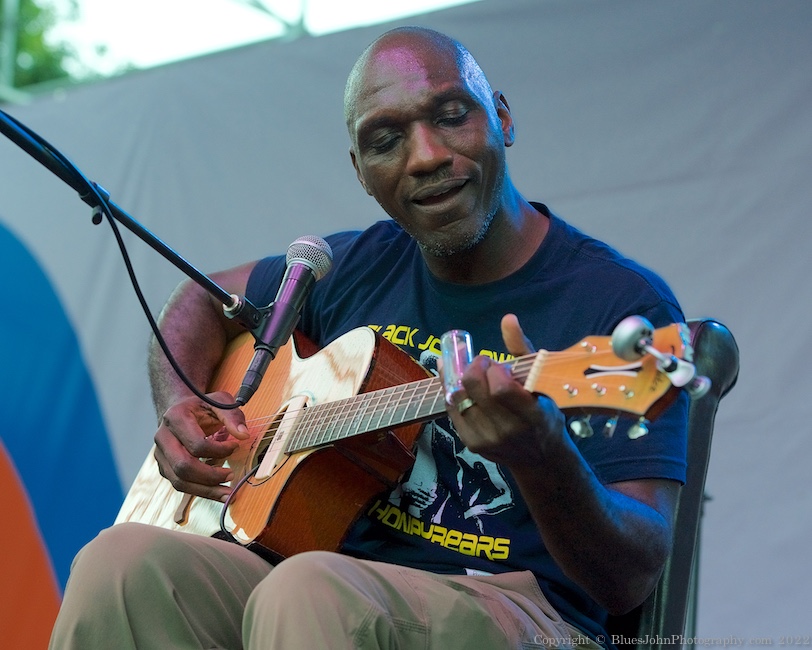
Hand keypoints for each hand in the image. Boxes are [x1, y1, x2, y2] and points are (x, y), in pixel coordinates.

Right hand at [153, 391, 249, 501]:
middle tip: (231, 475)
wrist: (181, 411)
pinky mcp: (165, 467)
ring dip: (206, 491)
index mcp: (175, 418)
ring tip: (227, 494)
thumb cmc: (202, 407)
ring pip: (179, 481)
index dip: (219, 450)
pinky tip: (217, 492)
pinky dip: (200, 491)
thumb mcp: (220, 402)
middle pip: (183, 466)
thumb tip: (243, 435)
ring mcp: (161, 455)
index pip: (196, 444)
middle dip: (210, 476)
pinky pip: (180, 485)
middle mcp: (163, 437)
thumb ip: (232, 416)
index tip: (235, 446)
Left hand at [446, 314, 567, 467]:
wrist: (539, 457)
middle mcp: (507, 430)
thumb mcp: (541, 383)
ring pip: (459, 397)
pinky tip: (460, 384)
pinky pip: (452, 409)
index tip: (497, 365)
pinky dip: (452, 392)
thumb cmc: (543, 414)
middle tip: (483, 365)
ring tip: (472, 373)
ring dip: (462, 379)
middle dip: (475, 368)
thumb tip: (508, 319)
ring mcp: (486, 439)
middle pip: (474, 389)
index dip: (493, 369)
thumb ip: (522, 350)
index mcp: (531, 415)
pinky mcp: (471, 443)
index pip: (500, 388)